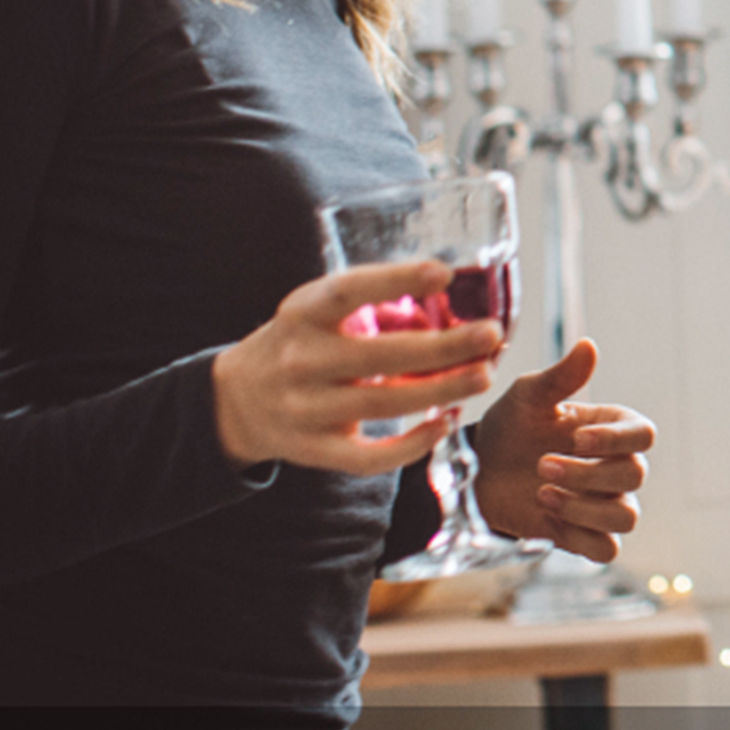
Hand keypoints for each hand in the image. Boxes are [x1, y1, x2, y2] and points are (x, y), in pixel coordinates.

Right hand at [212, 261, 503, 474]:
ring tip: (483, 375)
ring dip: (441, 391)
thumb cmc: (301, 340)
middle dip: (444, 347)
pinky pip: (368, 456)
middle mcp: (302, 359)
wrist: (238, 400)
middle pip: (380, 355)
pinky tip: (444, 423)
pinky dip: (411, 445)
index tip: (444, 273)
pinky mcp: (314, 450)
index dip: (396, 280)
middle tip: (491, 335)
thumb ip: (374, 307)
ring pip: (384, 404)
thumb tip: (452, 305)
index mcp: (304, 312)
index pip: (349, 291)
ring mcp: (306, 409)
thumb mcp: (321, 309)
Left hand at [473, 338, 654, 561]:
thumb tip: (588, 345)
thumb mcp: (528, 396)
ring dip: (585, 509)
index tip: (575, 438)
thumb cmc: (510, 426)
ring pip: (626, 516)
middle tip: (542, 466)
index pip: (643, 435)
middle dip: (588, 474)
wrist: (478, 471)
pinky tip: (547, 517)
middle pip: (634, 475)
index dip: (615, 440)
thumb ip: (561, 377)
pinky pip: (606, 549)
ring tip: (543, 494)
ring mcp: (603, 502)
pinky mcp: (585, 535)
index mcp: (612, 428)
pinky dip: (580, 537)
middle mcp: (615, 465)